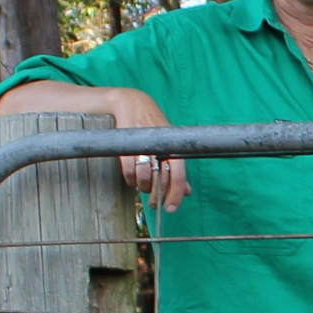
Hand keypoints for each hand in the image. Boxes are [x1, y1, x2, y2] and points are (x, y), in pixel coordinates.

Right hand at [106, 89, 191, 211]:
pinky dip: (130, 178)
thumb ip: (177, 169)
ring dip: (142, 186)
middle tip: (154, 203)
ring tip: (142, 186)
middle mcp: (160, 146)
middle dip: (156, 195)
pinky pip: (128, 170)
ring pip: (143, 177)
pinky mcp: (126, 144)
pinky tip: (131, 178)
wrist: (132, 103)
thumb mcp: (168, 146)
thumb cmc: (153, 128)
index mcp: (174, 146)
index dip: (176, 194)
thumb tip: (186, 192)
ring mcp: (143, 145)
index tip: (171, 209)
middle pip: (160, 179)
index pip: (179, 175)